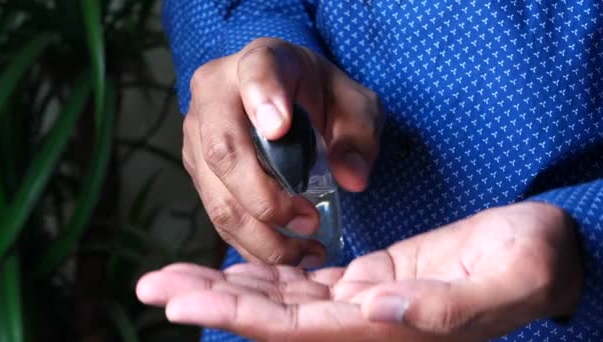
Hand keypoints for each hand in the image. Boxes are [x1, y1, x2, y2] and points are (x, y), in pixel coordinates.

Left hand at [136, 202, 582, 340]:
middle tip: (152, 285)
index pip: (298, 331)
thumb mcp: (509, 278)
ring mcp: (361, 305)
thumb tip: (373, 312)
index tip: (183, 300)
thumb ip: (444, 310)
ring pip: (281, 299)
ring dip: (226, 286)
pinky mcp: (366, 284)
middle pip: (273, 319)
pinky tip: (232, 265)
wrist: (538, 250)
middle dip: (211, 302)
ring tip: (174, 274)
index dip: (239, 317)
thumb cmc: (530, 262)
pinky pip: (304, 282)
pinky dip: (265, 273)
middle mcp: (364, 326)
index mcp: (389, 332)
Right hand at [182, 37, 382, 266]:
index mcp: (258, 62)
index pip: (255, 75)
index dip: (264, 100)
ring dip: (260, 234)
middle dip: (266, 198)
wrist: (284, 98)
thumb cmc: (319, 97)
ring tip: (305, 251)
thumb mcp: (353, 105)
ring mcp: (198, 136)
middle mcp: (214, 97)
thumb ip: (358, 135)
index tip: (281, 128)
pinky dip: (250, 244)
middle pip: (223, 152)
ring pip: (216, 196)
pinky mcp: (198, 172)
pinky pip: (217, 216)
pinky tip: (285, 256)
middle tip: (309, 220)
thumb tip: (353, 178)